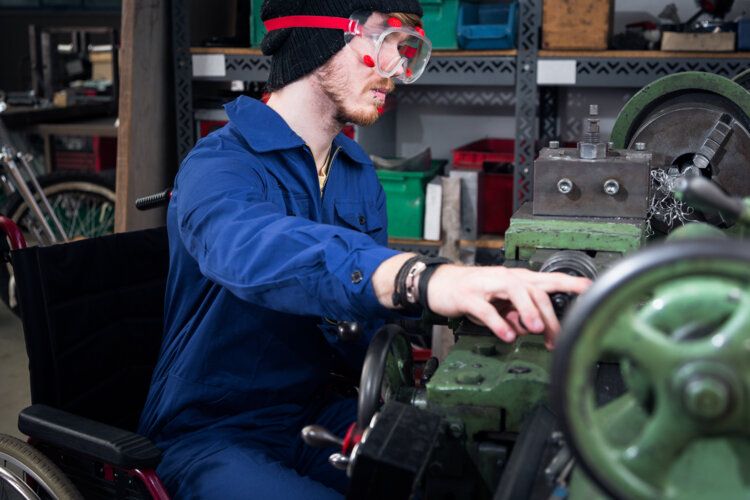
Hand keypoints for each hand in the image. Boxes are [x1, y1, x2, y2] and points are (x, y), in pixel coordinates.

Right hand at [425, 265, 591, 348]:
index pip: (548, 280)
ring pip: (514, 292)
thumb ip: (518, 316)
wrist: (440, 285)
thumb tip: (534, 330)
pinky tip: (506, 335)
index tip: (590, 290)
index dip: (570, 284)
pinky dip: (498, 323)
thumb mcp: (500, 306)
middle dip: (548, 315)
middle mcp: (505, 278)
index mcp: (516, 280)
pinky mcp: (468, 296)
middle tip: (556, 338)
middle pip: (535, 290)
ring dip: (528, 310)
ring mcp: (487, 285)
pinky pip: (486, 309)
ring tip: (535, 329)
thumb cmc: (474, 293)